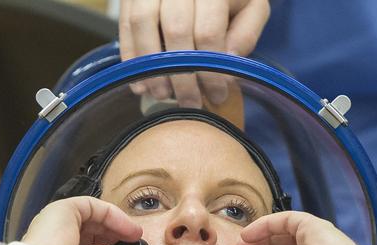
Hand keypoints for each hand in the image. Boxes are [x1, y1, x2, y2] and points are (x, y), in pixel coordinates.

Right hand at [20, 197, 142, 244]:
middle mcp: (52, 242)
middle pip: (87, 231)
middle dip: (112, 235)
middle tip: (132, 243)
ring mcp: (54, 225)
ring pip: (89, 216)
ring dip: (115, 223)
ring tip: (134, 234)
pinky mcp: (60, 210)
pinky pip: (90, 206)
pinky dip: (111, 214)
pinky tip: (127, 228)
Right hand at [119, 0, 269, 104]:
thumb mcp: (251, 8)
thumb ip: (246, 33)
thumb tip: (226, 63)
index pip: (208, 31)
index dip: (211, 69)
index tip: (217, 95)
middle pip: (176, 30)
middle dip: (182, 75)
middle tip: (190, 102)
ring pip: (143, 24)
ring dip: (151, 67)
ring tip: (163, 94)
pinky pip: (125, 25)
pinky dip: (130, 58)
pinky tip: (140, 84)